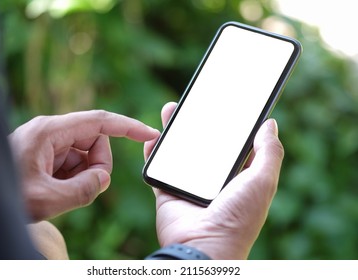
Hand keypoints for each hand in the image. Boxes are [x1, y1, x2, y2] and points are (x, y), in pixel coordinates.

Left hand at [10, 110, 158, 220]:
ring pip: (86, 157)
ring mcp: (49, 143)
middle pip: (95, 142)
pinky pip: (75, 165)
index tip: (150, 134)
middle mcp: (51, 132)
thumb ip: (84, 190)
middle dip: (96, 167)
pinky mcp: (48, 155)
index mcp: (50, 131)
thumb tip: (103, 179)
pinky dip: (73, 180)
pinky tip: (55, 190)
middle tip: (80, 188)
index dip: (128, 127)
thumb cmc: (5, 195)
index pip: (100, 121)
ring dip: (83, 177)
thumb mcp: (47, 199)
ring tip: (60, 191)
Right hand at [144, 102, 283, 258]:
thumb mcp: (263, 182)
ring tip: (171, 109)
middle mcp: (212, 180)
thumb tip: (270, 123)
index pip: (233, 145)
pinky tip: (152, 136)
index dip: (230, 124)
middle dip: (198, 122)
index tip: (225, 103)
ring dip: (174, 131)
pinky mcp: (168, 191)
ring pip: (179, 152)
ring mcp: (189, 185)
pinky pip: (158, 167)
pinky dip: (153, 152)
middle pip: (203, 144)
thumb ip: (269, 152)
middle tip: (196, 101)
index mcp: (237, 177)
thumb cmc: (238, 218)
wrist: (203, 247)